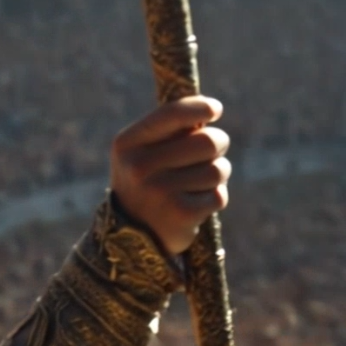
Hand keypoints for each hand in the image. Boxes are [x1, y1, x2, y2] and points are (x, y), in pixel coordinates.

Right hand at [110, 96, 230, 255]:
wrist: (131, 238)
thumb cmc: (145, 182)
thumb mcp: (143, 152)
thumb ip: (171, 128)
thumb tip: (210, 110)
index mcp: (127, 144)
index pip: (174, 113)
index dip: (201, 107)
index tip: (215, 110)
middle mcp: (140, 167)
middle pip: (208, 141)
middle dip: (218, 145)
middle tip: (212, 152)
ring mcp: (159, 192)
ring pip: (218, 170)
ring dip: (217, 175)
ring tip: (198, 182)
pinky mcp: (180, 215)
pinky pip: (218, 196)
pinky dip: (212, 199)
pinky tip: (195, 205)